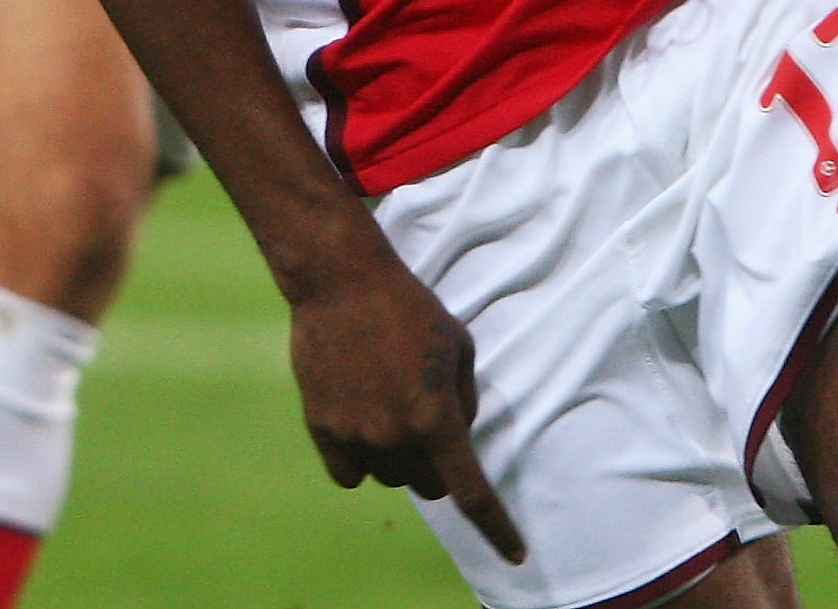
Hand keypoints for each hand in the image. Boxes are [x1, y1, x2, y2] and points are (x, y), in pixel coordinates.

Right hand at [287, 249, 526, 564]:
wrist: (341, 282)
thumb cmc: (409, 307)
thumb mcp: (459, 345)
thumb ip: (464, 399)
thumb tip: (457, 435)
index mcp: (435, 417)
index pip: (471, 493)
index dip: (497, 529)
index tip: (515, 555)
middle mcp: (394, 436)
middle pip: (429, 486)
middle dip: (439, 465)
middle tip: (431, 421)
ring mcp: (355, 436)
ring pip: (389, 479)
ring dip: (399, 457)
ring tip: (391, 403)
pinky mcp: (322, 428)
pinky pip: (350, 474)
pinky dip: (361, 459)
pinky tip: (362, 420)